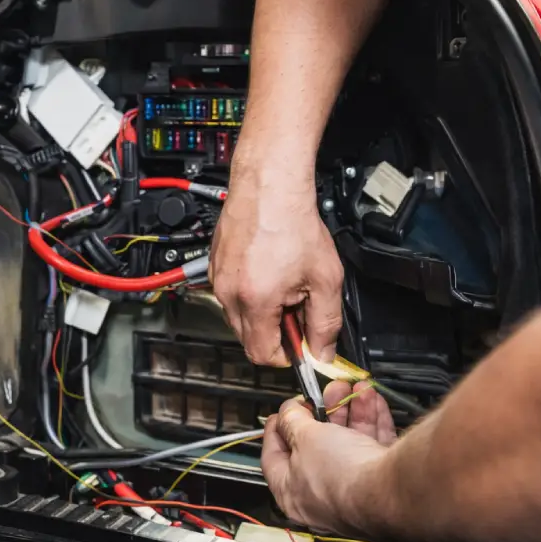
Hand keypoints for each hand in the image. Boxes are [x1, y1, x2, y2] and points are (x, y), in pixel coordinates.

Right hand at [209, 167, 342, 365]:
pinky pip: (231, 295)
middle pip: (249, 339)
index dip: (287, 355)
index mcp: (255, 301)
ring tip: (284, 285)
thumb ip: (325, 323)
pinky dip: (250, 294)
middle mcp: (229, 294)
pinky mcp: (215, 267)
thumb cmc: (293, 223)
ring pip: (238, 318)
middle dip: (275, 333)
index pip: (263, 355)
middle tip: (298, 307)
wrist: (269, 186)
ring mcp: (218, 280)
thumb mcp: (325, 279)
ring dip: (262, 313)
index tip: (302, 343)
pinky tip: (268, 272)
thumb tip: (323, 353)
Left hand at [261, 380, 395, 532]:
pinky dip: (372, 421)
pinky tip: (371, 399)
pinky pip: (372, 446)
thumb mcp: (304, 437)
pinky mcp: (380, 483)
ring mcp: (352, 491)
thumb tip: (287, 412)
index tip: (284, 411)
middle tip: (326, 393)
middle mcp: (321, 497)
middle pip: (315, 446)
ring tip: (352, 389)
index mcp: (291, 493)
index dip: (277, 428)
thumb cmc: (340, 474)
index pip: (275, 457)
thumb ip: (291, 421)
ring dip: (350, 411)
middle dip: (323, 412)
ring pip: (347, 443)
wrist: (391, 490)